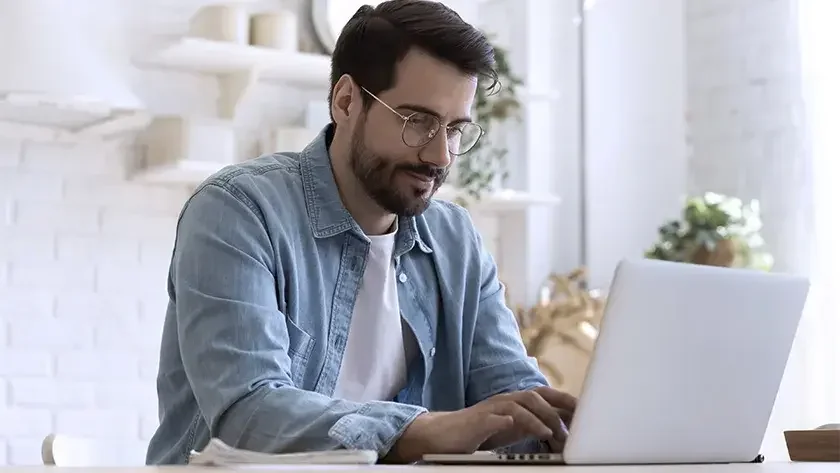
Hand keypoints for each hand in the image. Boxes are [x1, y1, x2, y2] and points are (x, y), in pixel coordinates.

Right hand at [386, 386, 576, 461]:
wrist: (444, 435)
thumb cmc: (479, 432)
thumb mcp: (511, 428)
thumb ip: (532, 424)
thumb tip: (557, 428)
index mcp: (515, 402)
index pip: (545, 395)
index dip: (565, 400)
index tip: (586, 411)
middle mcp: (505, 401)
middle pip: (535, 395)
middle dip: (557, 407)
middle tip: (575, 423)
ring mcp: (491, 409)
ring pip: (518, 404)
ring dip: (538, 418)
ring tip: (551, 432)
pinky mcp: (477, 421)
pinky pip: (494, 418)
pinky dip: (507, 420)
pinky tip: (515, 425)